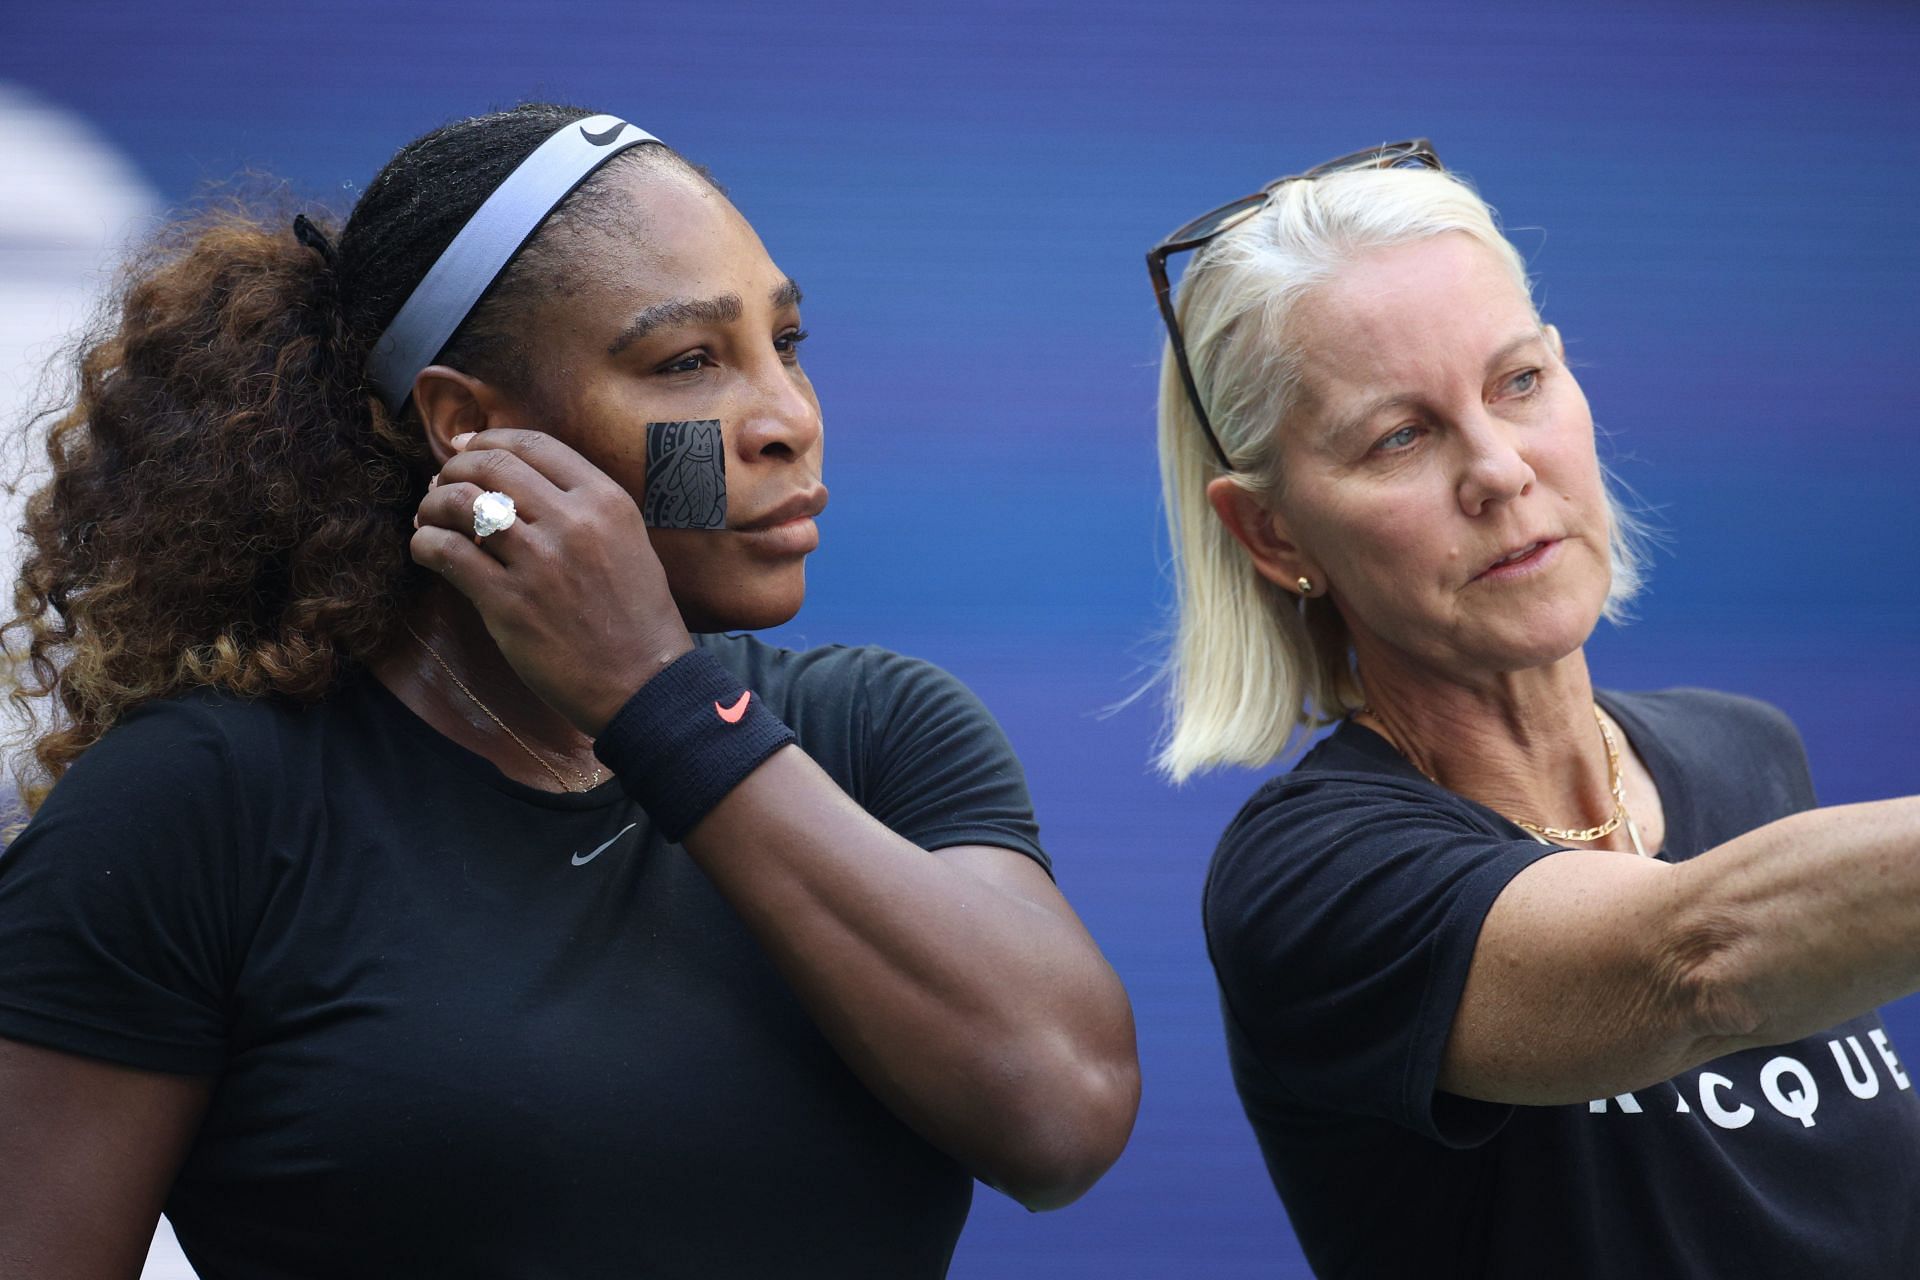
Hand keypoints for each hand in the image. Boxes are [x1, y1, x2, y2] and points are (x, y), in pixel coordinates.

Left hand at [409, 428, 692, 734]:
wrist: (644, 683)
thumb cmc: (636, 618)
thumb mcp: (627, 543)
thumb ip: (582, 508)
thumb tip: (516, 480)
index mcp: (605, 501)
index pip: (534, 443)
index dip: (489, 439)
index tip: (467, 447)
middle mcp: (573, 521)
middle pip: (491, 465)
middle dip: (454, 468)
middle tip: (442, 485)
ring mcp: (539, 561)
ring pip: (461, 502)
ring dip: (433, 504)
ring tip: (429, 518)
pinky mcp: (509, 602)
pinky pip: (447, 552)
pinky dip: (425, 544)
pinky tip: (426, 551)